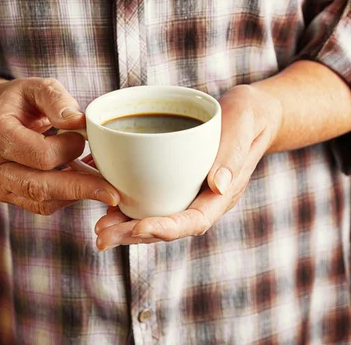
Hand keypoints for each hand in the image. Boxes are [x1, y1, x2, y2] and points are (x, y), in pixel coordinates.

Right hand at [0, 77, 119, 214]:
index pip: (40, 155)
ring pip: (42, 203)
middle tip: (113, 192)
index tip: (81, 137)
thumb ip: (57, 100)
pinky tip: (83, 185)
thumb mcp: (35, 87)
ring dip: (76, 195)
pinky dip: (66, 197)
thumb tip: (79, 122)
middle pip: (39, 187)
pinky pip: (41, 206)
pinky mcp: (7, 197)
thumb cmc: (17, 102)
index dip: (68, 149)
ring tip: (102, 184)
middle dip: (81, 189)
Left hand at [94, 85, 281, 249]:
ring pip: (156, 216)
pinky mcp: (177, 181)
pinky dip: (128, 204)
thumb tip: (219, 186)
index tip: (138, 227)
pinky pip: (151, 199)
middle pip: (168, 227)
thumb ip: (233, 154)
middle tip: (102, 237)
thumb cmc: (249, 117)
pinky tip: (105, 203)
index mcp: (221, 195)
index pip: (193, 221)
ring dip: (126, 226)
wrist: (250, 114)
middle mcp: (203, 200)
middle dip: (134, 234)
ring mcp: (189, 193)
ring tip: (99, 231)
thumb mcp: (243, 125)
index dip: (166, 228)